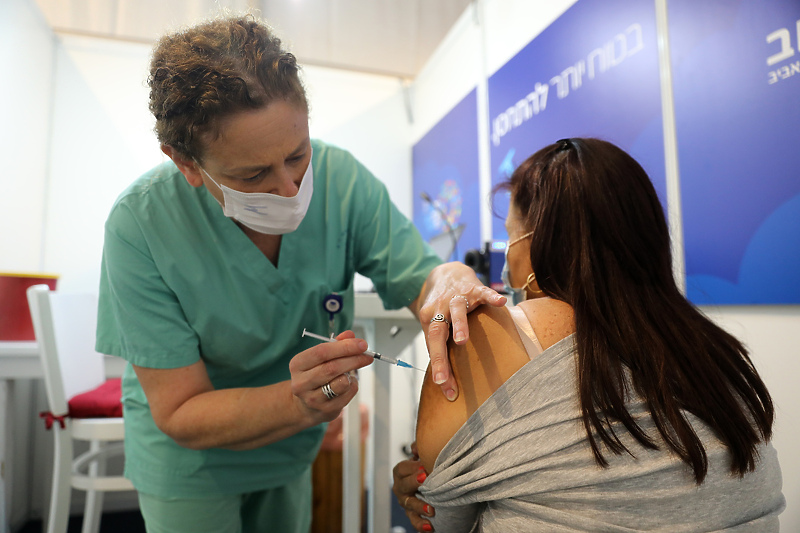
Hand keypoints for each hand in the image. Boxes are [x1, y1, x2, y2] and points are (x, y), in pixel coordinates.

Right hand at [288, 330, 373, 424]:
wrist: (305, 406)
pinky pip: (348, 394)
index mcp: (298, 365)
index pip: (322, 352)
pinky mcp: (326, 411)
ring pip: (341, 383)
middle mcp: (301, 383)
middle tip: (367, 355)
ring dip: (352, 374)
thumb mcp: (319, 358)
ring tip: (350, 372)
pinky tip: (347, 384)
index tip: (361, 344)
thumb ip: (335, 344)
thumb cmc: (315, 376)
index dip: (344, 347)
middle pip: (333, 368)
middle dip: (354, 359)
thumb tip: (350, 335)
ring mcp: (313, 399)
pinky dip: (352, 385)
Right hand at [393, 443, 434, 531]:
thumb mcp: (420, 456)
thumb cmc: (422, 467)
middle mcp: (400, 488)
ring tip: (431, 509)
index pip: (401, 469)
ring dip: (419, 506)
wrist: (426, 482)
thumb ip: (419, 449)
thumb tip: (416, 448)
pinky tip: (430, 527)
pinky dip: (420, 524)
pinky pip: (414, 521)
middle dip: (414, 483)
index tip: (423, 466)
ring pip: (409, 505)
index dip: (411, 467)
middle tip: (425, 479)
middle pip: (403, 485)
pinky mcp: (412, 514)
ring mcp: (406, 502)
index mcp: (401, 472)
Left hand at [416, 262, 505, 400]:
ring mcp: (456, 296)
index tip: (448, 391)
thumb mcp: (436, 324)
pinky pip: (483, 291)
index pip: (433, 348)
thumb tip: (447, 379)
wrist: (444, 272)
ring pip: (457, 309)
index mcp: (429, 320)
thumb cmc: (442, 306)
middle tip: (441, 378)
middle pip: (437, 332)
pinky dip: (491, 296)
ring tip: (462, 341)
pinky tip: (501, 302)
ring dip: (459, 324)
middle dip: (439, 356)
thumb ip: (441, 346)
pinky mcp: (473, 287)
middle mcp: (440, 308)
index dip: (440, 370)